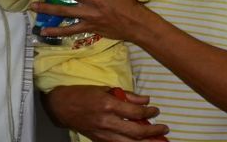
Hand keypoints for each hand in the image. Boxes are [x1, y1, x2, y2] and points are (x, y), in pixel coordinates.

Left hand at [32, 0, 148, 40]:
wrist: (135, 21)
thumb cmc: (126, 1)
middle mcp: (91, 0)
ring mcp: (89, 15)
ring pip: (64, 10)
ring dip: (47, 7)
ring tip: (34, 5)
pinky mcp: (89, 27)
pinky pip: (70, 30)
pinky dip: (56, 31)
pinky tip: (44, 30)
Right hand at [41, 85, 168, 141]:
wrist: (62, 106)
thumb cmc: (84, 93)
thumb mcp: (106, 88)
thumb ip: (127, 95)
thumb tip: (146, 100)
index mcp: (108, 105)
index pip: (135, 113)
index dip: (149, 113)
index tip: (157, 111)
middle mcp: (106, 122)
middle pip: (135, 132)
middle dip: (153, 132)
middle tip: (165, 129)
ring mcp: (102, 134)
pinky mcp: (99, 140)